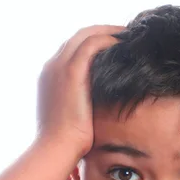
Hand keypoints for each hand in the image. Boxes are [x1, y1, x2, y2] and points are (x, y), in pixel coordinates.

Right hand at [37, 25, 122, 156]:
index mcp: (51, 77)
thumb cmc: (69, 142)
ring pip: (85, 35)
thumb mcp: (75, 118)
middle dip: (103, 32)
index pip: (73, 50)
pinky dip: (108, 39)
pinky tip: (124, 44)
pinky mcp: (71, 71)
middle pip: (79, 37)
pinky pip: (91, 44)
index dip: (94, 44)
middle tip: (125, 35)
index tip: (114, 46)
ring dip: (109, 31)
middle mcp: (51, 67)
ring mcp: (59, 67)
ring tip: (129, 35)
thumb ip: (85, 104)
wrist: (58, 148)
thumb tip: (103, 106)